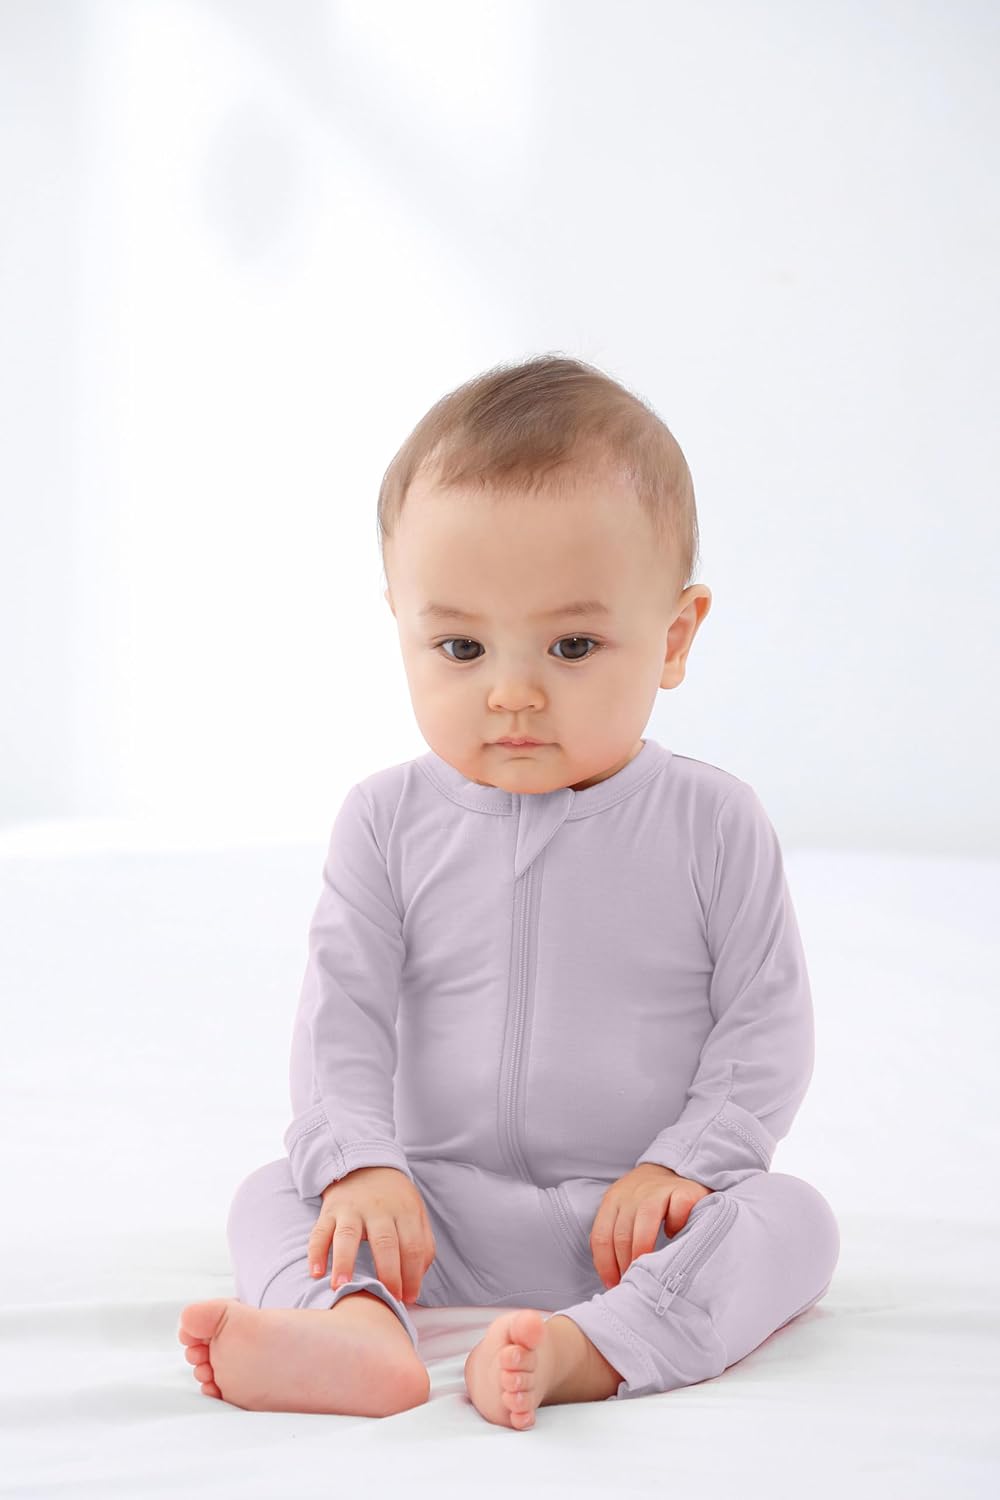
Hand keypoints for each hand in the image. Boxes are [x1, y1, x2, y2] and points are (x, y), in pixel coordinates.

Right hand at [307, 1165, 436, 1304]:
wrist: (365, 1164)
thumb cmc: (394, 1200)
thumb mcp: (416, 1213)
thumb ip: (423, 1244)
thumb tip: (417, 1280)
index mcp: (405, 1211)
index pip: (413, 1245)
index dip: (412, 1274)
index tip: (408, 1298)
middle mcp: (378, 1209)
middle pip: (385, 1242)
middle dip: (387, 1273)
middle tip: (387, 1299)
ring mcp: (352, 1209)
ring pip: (348, 1235)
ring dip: (344, 1262)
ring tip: (342, 1286)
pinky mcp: (330, 1210)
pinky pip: (319, 1231)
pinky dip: (316, 1252)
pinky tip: (315, 1273)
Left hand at [590, 1163, 712, 1287]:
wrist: (675, 1168)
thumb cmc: (647, 1200)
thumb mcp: (624, 1211)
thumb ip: (616, 1235)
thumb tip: (613, 1279)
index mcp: (613, 1200)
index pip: (601, 1237)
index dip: (605, 1265)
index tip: (613, 1285)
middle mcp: (632, 1194)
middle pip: (621, 1235)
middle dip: (625, 1265)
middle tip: (633, 1284)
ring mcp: (658, 1191)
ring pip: (644, 1224)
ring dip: (643, 1252)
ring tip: (648, 1271)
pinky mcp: (683, 1191)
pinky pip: (677, 1211)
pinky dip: (676, 1227)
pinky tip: (675, 1237)